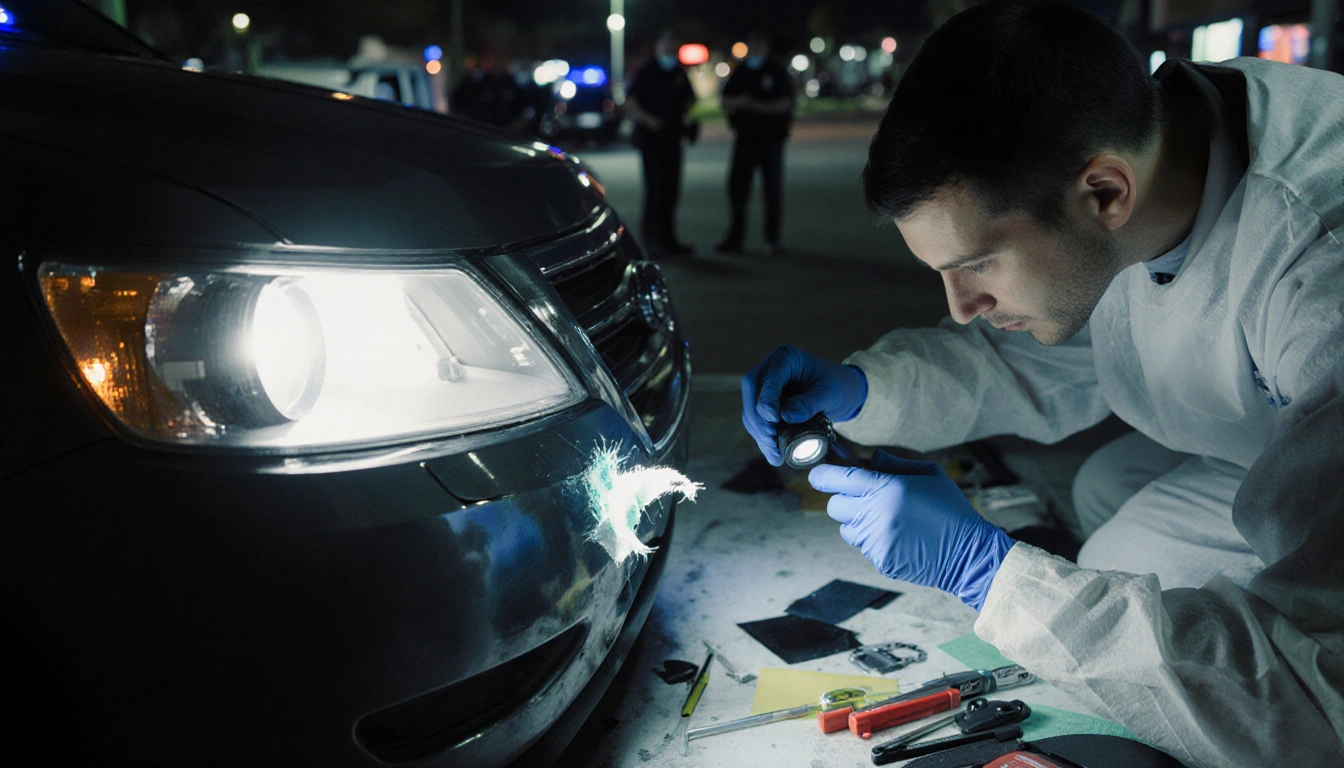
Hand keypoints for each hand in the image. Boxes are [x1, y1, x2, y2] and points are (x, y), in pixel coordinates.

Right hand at [740, 345, 867, 465]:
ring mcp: (763, 385)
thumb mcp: (829, 393)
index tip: (773, 422)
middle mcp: (768, 369)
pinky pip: (756, 420)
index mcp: (785, 358)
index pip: (768, 380)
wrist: (838, 390)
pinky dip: (762, 437)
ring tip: (774, 454)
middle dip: (759, 420)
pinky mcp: (763, 402)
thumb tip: (786, 416)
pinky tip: (773, 452)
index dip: (767, 401)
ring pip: (751, 409)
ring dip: (759, 433)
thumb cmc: (836, 386)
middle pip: (752, 393)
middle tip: (771, 441)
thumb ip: (810, 403)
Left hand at [809, 450, 1014, 609]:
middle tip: (863, 499)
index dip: (821, 475)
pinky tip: (898, 537)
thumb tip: (871, 459)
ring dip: (856, 522)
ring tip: (885, 519)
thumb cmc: (950, 509)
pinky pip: (863, 547)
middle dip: (843, 500)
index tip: (817, 475)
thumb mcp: (929, 474)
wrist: (967, 552)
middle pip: (834, 507)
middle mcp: (875, 514)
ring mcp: (875, 540)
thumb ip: (896, 464)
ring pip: (846, 529)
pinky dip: (873, 540)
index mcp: (886, 488)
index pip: (838, 479)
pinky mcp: (879, 559)